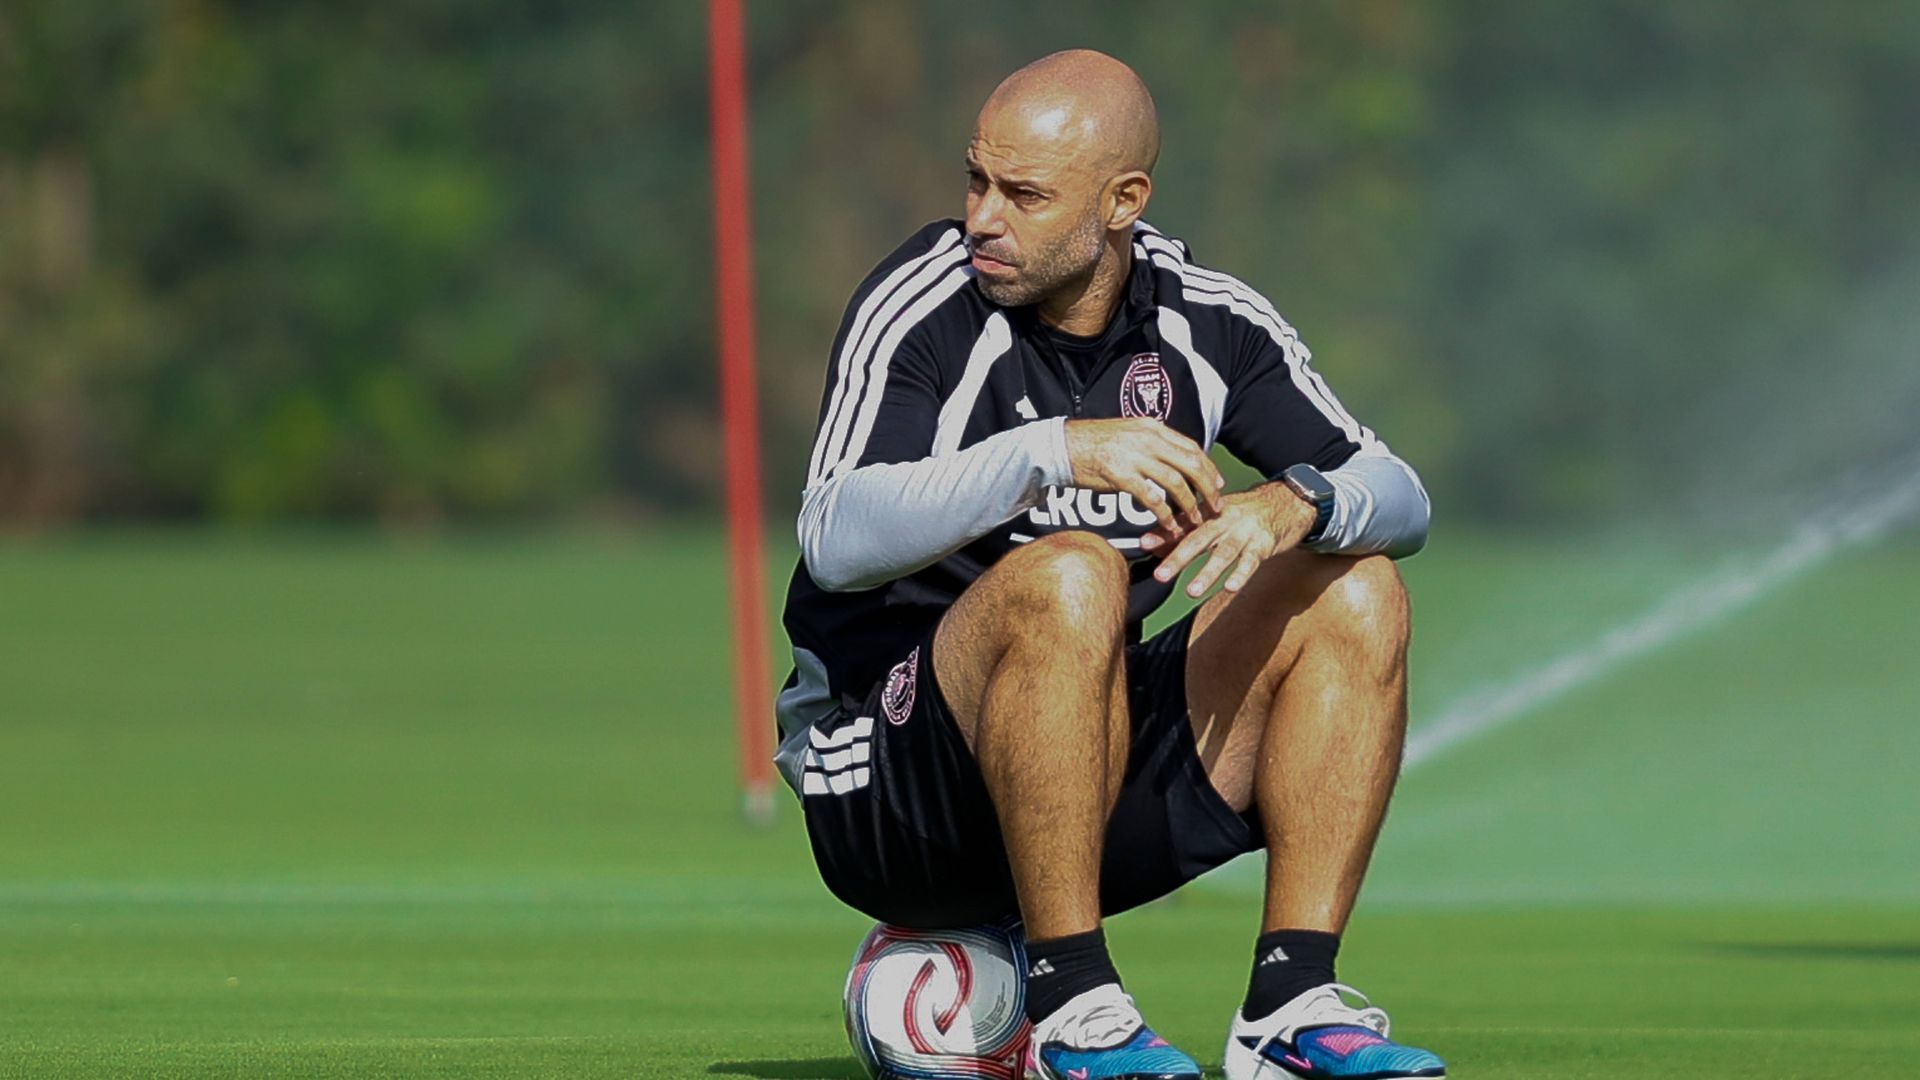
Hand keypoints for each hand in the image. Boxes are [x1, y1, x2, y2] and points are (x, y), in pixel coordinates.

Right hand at [1063, 418, 1223, 534]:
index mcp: (1151, 427)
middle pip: (1191, 463)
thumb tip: (1170, 457)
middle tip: (1216, 505)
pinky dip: (1165, 515)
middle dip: (1209, 487)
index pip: (1191, 447)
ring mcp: (1135, 457)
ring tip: (1196, 520)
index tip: (1217, 484)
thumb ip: (1149, 441)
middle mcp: (1148, 439)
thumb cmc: (1091, 442)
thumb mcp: (1126, 432)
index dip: (1208, 467)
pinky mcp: (1121, 476)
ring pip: (1176, 482)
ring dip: (1190, 504)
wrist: (1060, 446)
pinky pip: (1152, 499)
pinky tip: (1170, 526)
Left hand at [1142, 483, 1317, 596]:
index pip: (1183, 524)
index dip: (1163, 535)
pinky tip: (1230, 588)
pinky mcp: (1264, 544)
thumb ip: (1183, 530)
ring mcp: (1245, 532)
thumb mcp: (1214, 517)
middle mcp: (1225, 520)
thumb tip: (1148, 543)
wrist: (1288, 502)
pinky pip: (1251, 561)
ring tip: (1191, 591)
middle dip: (1178, 557)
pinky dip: (1241, 574)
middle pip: (1199, 539)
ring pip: (1224, 553)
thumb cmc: (1244, 513)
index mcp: (1210, 512)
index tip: (1142, 545)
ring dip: (1207, 572)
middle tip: (1160, 575)